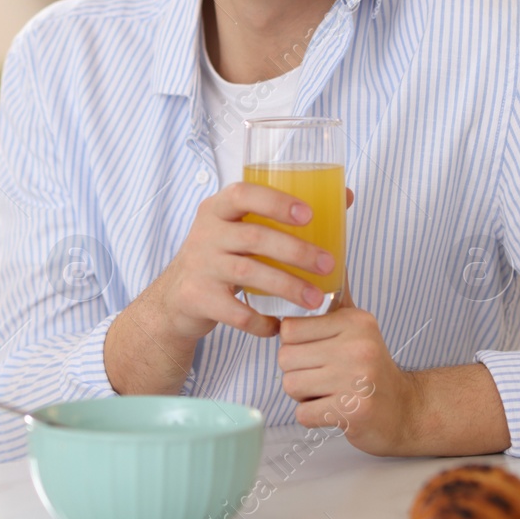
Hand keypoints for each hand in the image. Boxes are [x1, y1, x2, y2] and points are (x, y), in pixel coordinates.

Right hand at [135, 185, 354, 345]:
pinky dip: (261, 321)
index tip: (309, 215)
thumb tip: (344, 196)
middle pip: (254, 237)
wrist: (175, 298)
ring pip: (249, 274)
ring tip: (316, 300)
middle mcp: (205, 233)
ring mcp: (200, 266)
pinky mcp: (197, 298)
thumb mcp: (240, 228)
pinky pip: (236, 312)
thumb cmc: (222, 256)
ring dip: (288, 287)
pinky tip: (279, 324)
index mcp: (218, 209)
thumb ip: (282, 214)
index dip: (276, 202)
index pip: (242, 194)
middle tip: (328, 264)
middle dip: (296, 252)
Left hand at [276, 280, 422, 455]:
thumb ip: (338, 297)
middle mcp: (357, 346)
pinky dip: (312, 416)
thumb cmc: (373, 367)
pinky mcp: (354, 411)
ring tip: (327, 391)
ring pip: (291, 385)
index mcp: (355, 321)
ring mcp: (357, 380)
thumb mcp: (359, 326)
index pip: (290, 327)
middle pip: (286, 357)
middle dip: (296, 371)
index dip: (294, 343)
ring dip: (303, 395)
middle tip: (322, 375)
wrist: (405, 409)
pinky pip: (303, 413)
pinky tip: (333, 409)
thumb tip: (331, 260)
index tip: (314, 350)